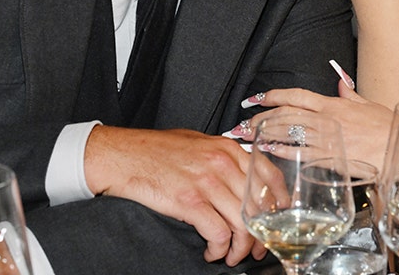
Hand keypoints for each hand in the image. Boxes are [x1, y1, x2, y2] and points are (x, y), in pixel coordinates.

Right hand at [83, 127, 267, 266]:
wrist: (120, 155)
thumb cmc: (154, 150)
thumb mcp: (197, 143)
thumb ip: (223, 158)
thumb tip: (242, 179)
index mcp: (227, 148)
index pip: (269, 177)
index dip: (279, 204)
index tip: (276, 221)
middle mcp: (222, 163)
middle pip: (258, 206)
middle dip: (261, 235)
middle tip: (255, 249)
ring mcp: (206, 182)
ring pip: (242, 224)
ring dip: (239, 248)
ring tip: (230, 255)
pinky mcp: (189, 201)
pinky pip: (219, 234)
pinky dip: (219, 249)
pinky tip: (211, 252)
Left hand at [231, 81, 393, 171]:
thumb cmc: (389, 128)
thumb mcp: (368, 105)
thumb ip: (350, 94)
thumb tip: (339, 83)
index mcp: (335, 104)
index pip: (296, 95)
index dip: (273, 95)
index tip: (256, 98)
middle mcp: (328, 118)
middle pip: (286, 113)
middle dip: (261, 116)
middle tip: (243, 121)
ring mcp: (329, 138)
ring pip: (289, 131)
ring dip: (265, 132)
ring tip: (247, 136)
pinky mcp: (332, 158)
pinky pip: (301, 153)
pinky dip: (281, 151)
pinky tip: (267, 150)